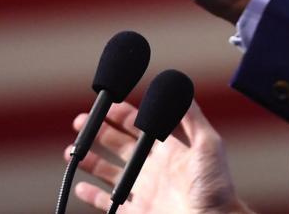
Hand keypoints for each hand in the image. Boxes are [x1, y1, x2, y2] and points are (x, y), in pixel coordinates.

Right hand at [67, 100, 254, 213]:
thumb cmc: (216, 187)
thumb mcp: (208, 144)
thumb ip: (191, 117)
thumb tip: (179, 87)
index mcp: (169, 150)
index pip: (139, 126)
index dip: (121, 114)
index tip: (105, 103)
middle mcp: (153, 169)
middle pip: (119, 145)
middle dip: (99, 131)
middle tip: (81, 121)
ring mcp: (143, 191)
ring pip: (109, 172)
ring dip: (90, 160)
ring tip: (72, 151)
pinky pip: (108, 204)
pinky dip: (92, 196)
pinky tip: (79, 187)